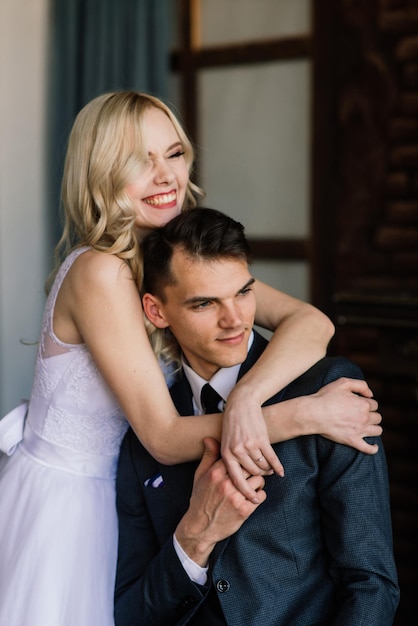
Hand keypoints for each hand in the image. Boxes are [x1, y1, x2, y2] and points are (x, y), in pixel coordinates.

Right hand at [175, 438, 265, 565]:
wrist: (200, 527)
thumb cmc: (200, 498)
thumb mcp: (200, 476)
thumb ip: (208, 456)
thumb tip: (210, 438)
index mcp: (215, 473)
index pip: (237, 457)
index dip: (243, 459)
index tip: (245, 461)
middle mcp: (226, 484)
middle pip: (250, 467)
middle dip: (253, 469)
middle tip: (254, 472)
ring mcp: (235, 497)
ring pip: (258, 480)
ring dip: (258, 482)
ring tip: (254, 485)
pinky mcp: (244, 510)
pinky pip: (261, 496)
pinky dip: (260, 495)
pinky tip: (253, 497)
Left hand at [220, 386, 283, 502]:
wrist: (241, 404)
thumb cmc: (232, 424)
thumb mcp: (224, 442)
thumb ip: (228, 459)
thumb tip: (235, 479)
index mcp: (226, 454)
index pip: (236, 479)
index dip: (245, 491)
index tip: (253, 500)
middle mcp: (237, 451)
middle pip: (252, 473)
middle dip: (259, 478)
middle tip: (264, 480)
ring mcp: (249, 446)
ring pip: (262, 466)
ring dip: (268, 470)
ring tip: (270, 471)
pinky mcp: (261, 440)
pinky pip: (272, 458)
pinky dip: (278, 466)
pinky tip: (281, 472)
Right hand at [311, 378, 381, 453]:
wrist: (313, 413)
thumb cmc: (326, 397)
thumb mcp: (343, 383)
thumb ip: (360, 385)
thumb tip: (371, 394)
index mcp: (363, 404)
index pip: (374, 404)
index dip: (367, 403)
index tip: (359, 404)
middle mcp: (365, 418)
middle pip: (377, 417)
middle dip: (371, 415)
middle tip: (360, 414)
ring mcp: (360, 431)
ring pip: (377, 430)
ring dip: (374, 428)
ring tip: (367, 426)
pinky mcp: (353, 441)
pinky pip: (368, 449)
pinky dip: (373, 448)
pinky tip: (374, 446)